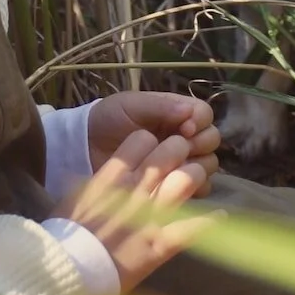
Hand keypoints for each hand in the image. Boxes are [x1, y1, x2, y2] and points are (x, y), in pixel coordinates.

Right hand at [65, 128, 210, 293]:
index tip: (153, 149)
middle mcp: (135, 188)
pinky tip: (220, 216)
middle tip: (182, 158)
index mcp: (112, 175)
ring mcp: (151, 215)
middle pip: (171, 151)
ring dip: (195, 176)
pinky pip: (194, 227)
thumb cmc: (65, 235)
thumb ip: (92, 185)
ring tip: (196, 180)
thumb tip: (94, 178)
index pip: (142, 138)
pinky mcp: (161, 243)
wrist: (67, 271)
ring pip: (188, 178)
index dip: (151, 142)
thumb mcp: (72, 199)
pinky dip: (209, 221)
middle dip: (180, 150)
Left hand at [87, 91, 219, 196]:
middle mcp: (182, 136)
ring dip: (198, 165)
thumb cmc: (107, 120)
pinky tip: (174, 185)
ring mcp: (178, 161)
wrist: (84, 148)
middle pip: (211, 139)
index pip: (204, 114)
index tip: (183, 128)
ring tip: (174, 168)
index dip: (199, 121)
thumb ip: (159, 107)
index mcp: (175, 113)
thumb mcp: (130, 106)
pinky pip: (196, 188)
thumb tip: (189, 112)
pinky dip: (193, 187)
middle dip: (200, 143)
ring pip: (208, 164)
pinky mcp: (170, 185)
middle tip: (180, 148)